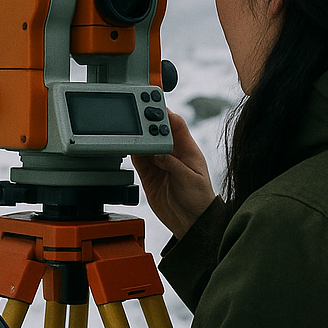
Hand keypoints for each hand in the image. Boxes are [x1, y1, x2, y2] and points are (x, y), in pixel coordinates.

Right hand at [131, 112, 215, 239]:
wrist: (191, 223)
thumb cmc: (199, 200)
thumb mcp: (190, 179)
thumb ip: (173, 164)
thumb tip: (158, 153)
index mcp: (187, 150)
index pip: (176, 125)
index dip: (165, 113)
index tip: (155, 103)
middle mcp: (172, 154)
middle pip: (158, 131)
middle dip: (149, 120)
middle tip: (139, 113)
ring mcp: (159, 164)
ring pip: (146, 143)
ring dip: (139, 135)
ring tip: (131, 126)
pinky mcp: (149, 175)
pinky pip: (138, 159)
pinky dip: (132, 151)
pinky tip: (127, 144)